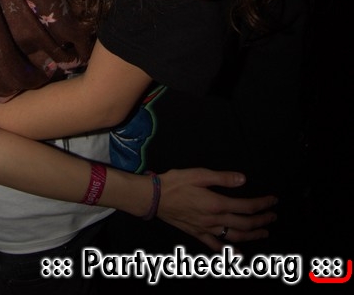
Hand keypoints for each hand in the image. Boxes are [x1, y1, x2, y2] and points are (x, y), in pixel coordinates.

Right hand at [157, 168, 276, 250]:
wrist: (154, 198)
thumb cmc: (175, 182)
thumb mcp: (199, 174)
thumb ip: (222, 178)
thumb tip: (243, 180)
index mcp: (217, 203)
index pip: (246, 206)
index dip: (262, 204)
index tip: (273, 201)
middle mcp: (214, 219)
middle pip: (244, 223)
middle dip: (262, 220)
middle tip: (273, 216)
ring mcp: (206, 229)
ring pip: (235, 237)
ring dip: (252, 236)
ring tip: (264, 233)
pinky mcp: (197, 234)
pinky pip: (215, 246)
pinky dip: (228, 251)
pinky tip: (237, 253)